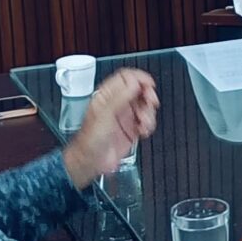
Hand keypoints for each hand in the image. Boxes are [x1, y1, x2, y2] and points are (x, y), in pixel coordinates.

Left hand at [63, 68, 158, 187]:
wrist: (91, 162)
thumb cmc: (90, 140)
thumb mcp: (105, 115)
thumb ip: (120, 97)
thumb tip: (134, 83)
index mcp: (107, 96)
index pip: (126, 78)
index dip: (139, 78)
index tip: (148, 84)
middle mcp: (117, 104)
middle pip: (139, 90)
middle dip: (148, 95)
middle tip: (151, 102)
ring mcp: (125, 117)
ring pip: (145, 106)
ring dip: (149, 113)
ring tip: (144, 122)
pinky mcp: (132, 129)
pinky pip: (147, 121)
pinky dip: (149, 124)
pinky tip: (143, 130)